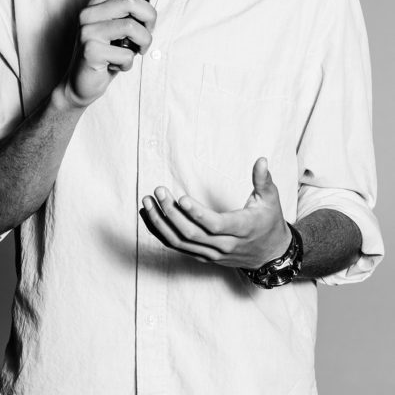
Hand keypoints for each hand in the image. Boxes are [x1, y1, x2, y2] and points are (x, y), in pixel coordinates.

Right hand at [60, 0, 157, 108]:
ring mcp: (87, 32)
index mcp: (95, 5)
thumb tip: (149, 2)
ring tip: (137, 51)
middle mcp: (88, 14)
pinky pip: (125, 53)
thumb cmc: (102, 56)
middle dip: (150, 17)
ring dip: (144, 42)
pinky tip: (119, 65)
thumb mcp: (113, 30)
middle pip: (130, 1)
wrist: (79, 84)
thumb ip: (125, 14)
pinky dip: (129, 63)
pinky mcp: (90, 50)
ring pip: (132, 27)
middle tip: (149, 32)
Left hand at [141, 158, 290, 269]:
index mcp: (242, 229)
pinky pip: (178, 247)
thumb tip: (261, 159)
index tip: (181, 198)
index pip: (216, 225)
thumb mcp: (270, 200)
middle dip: (172, 213)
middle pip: (193, 234)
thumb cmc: (268, 222)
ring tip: (146, 202)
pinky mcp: (204, 256)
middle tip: (158, 191)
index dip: (197, 214)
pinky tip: (149, 216)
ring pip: (181, 243)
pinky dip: (161, 232)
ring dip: (161, 223)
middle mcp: (226, 245)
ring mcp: (213, 253)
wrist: (270, 255)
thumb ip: (263, 180)